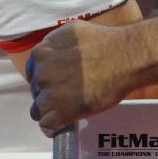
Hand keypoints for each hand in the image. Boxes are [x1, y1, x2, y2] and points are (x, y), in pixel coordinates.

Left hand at [27, 21, 137, 135]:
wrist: (124, 59)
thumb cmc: (106, 43)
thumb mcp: (73, 32)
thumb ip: (56, 44)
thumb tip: (54, 52)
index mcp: (42, 53)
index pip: (33, 71)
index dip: (46, 78)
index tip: (57, 82)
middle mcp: (41, 73)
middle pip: (37, 90)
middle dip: (49, 93)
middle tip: (68, 93)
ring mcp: (48, 94)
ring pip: (38, 110)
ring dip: (51, 110)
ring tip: (68, 109)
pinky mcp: (60, 112)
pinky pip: (46, 125)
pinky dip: (54, 126)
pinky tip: (63, 123)